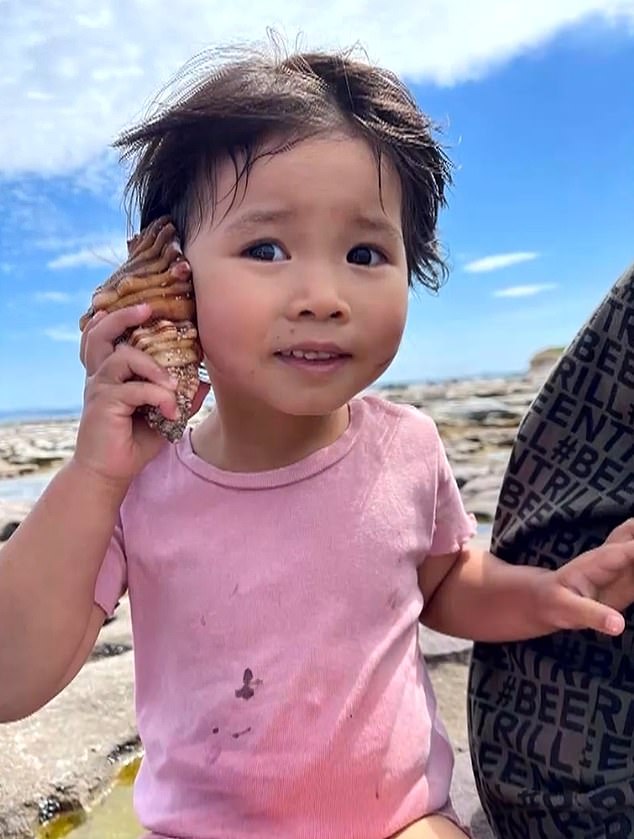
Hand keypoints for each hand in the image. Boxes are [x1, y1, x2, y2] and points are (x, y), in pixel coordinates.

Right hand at [74, 303, 208, 486]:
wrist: (110, 473)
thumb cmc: (134, 442)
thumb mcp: (165, 417)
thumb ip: (182, 398)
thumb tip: (206, 383)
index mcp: (112, 373)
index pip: (110, 334)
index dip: (121, 315)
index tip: (148, 304)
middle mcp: (101, 375)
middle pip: (100, 332)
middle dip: (123, 315)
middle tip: (149, 309)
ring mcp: (99, 388)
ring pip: (123, 357)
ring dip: (154, 367)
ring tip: (174, 384)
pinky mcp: (102, 404)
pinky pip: (134, 389)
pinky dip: (158, 396)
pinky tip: (171, 411)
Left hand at [537, 519, 633, 635]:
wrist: (545, 600)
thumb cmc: (552, 600)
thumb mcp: (567, 609)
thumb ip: (592, 614)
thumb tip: (619, 625)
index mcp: (600, 560)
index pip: (631, 549)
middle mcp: (614, 557)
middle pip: (633, 531)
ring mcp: (622, 567)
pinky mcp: (629, 582)